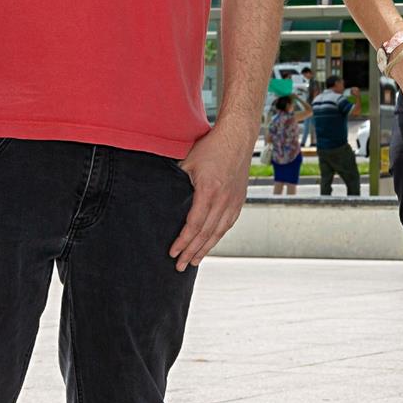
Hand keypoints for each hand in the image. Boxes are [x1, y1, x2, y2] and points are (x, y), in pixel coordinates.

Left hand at [168, 118, 257, 271]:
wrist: (238, 136)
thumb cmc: (211, 146)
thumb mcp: (188, 162)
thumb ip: (177, 182)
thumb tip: (162, 197)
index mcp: (209, 191)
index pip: (194, 224)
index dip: (183, 242)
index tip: (172, 253)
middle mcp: (224, 199)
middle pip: (206, 233)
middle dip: (192, 252)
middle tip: (180, 266)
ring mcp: (234, 200)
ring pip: (219, 231)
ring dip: (206, 248)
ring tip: (195, 261)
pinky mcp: (240, 198)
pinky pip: (229, 223)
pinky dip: (219, 236)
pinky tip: (211, 243)